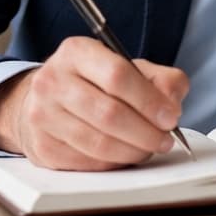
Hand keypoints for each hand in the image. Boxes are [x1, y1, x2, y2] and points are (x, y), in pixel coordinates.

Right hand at [0, 36, 189, 170]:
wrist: (45, 101)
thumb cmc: (93, 83)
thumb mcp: (127, 67)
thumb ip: (160, 78)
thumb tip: (173, 102)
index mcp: (76, 52)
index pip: (117, 75)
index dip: (149, 100)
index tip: (170, 117)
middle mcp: (52, 81)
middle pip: (109, 114)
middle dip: (146, 132)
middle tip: (165, 139)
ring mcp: (43, 115)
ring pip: (99, 143)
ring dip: (134, 151)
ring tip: (149, 148)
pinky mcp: (43, 147)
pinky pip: (89, 163)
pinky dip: (114, 163)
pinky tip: (124, 154)